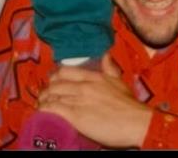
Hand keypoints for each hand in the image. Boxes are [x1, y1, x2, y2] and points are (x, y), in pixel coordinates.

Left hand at [38, 55, 152, 148]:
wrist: (136, 122)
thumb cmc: (129, 105)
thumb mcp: (119, 82)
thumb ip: (110, 68)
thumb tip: (105, 55)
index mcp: (94, 77)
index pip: (65, 72)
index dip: (54, 77)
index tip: (51, 83)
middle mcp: (84, 86)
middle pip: (55, 84)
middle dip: (46, 91)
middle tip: (44, 97)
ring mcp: (79, 100)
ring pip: (52, 96)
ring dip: (44, 102)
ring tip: (41, 107)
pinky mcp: (76, 116)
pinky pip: (54, 109)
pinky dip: (46, 111)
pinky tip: (43, 114)